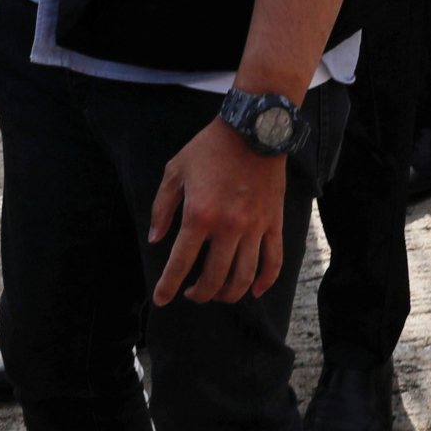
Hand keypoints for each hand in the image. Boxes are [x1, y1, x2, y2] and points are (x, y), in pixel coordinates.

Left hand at [147, 113, 289, 305]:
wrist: (252, 130)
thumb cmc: (209, 149)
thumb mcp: (175, 171)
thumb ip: (162, 208)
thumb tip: (156, 239)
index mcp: (199, 215)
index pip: (181, 262)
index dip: (169, 285)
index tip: (161, 299)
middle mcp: (228, 227)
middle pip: (215, 277)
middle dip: (200, 293)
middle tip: (192, 294)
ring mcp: (254, 227)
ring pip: (244, 276)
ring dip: (229, 293)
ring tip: (217, 294)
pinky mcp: (273, 223)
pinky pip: (273, 261)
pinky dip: (265, 281)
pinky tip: (253, 290)